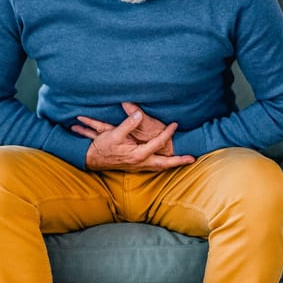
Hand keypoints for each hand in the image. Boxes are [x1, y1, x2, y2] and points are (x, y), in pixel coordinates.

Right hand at [71, 104, 194, 171]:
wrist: (91, 159)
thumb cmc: (102, 147)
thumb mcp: (113, 133)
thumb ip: (128, 124)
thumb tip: (138, 115)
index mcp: (137, 155)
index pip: (158, 143)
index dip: (168, 133)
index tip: (175, 124)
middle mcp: (140, 163)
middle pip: (164, 164)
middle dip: (178, 162)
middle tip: (191, 159)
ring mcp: (138, 167)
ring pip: (159, 168)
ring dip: (171, 165)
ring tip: (183, 161)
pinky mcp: (135, 167)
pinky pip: (153, 167)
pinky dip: (162, 165)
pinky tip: (165, 162)